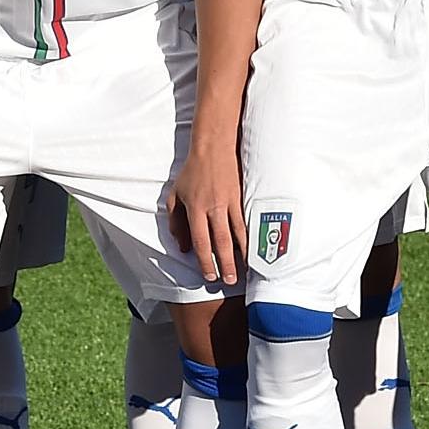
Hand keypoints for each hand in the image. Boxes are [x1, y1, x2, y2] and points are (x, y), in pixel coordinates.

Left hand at [168, 142, 248, 285]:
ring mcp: (230, 202)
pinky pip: (246, 221)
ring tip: (247, 271)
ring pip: (238, 233)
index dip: (204, 260)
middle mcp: (213, 207)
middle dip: (226, 264)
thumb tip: (182, 247)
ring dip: (242, 254)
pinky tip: (253, 249)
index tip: (209, 275)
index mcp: (195, 208)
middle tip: (230, 281)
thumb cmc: (191, 172)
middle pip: (220, 241)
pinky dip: (250, 237)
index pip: (200, 240)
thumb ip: (176, 222)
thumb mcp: (175, 195)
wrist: (213, 148)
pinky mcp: (242, 197)